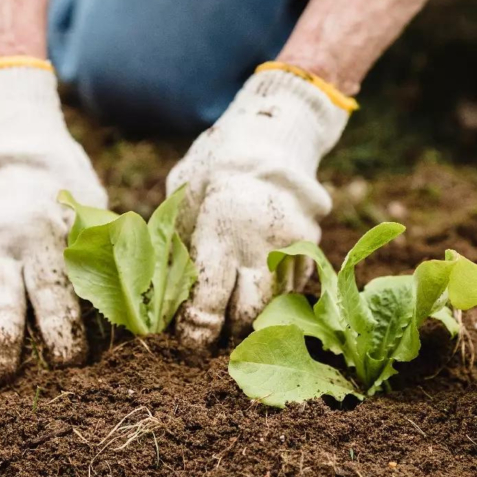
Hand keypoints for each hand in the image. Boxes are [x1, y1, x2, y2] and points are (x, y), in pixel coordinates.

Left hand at [167, 68, 349, 351]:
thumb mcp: (184, 200)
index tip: (187, 340)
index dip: (196, 330)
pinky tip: (257, 293)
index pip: (209, 302)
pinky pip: (294, 288)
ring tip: (234, 322)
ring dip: (254, 320)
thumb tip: (164, 298)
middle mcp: (261, 242)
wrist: (270, 137)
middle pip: (248, 313)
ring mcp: (292, 245)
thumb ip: (178, 247)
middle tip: (212, 337)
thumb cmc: (213, 169)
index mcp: (221, 229)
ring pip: (276, 306)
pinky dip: (276, 298)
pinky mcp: (312, 245)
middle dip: (228, 332)